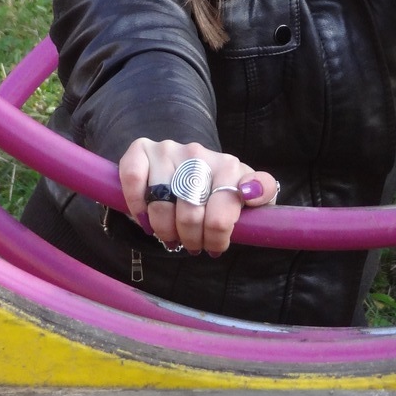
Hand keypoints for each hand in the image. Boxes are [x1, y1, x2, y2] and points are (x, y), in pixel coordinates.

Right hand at [119, 138, 278, 257]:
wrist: (192, 165)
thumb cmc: (221, 189)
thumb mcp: (250, 193)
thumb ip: (263, 191)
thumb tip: (251, 191)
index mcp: (228, 166)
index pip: (220, 216)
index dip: (215, 240)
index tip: (214, 246)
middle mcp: (197, 153)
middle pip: (189, 215)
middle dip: (190, 239)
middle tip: (192, 245)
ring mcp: (168, 150)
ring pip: (160, 204)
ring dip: (164, 231)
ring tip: (172, 236)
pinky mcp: (142, 149)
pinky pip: (133, 178)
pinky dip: (137, 206)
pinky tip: (146, 220)